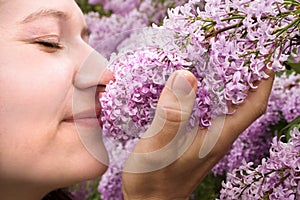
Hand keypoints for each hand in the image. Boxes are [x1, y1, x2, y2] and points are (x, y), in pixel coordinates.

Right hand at [122, 69, 274, 199]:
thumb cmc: (153, 182)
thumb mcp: (158, 147)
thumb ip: (172, 115)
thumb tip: (187, 76)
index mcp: (217, 137)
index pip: (252, 105)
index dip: (262, 80)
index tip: (262, 54)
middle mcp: (216, 136)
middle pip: (241, 102)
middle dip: (245, 74)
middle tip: (235, 48)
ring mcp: (205, 138)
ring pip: (224, 105)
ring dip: (226, 82)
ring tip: (216, 59)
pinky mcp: (192, 138)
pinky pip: (206, 110)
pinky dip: (205, 94)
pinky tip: (191, 86)